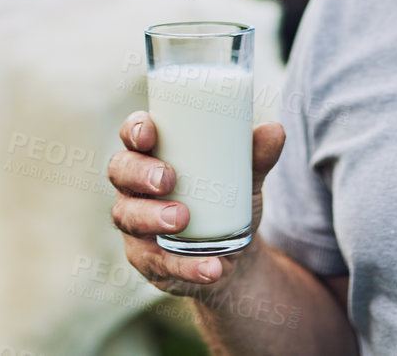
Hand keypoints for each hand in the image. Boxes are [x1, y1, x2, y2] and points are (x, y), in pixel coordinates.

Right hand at [108, 111, 284, 293]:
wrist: (234, 253)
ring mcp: (136, 224)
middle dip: (140, 173)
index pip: (132, 135)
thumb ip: (256, 156)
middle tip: (167, 180)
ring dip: (152, 217)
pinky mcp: (147, 259)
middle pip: (121, 172)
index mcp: (154, 155)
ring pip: (129, 216)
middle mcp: (136, 187)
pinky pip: (158, 262)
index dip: (134, 130)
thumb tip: (275, 130)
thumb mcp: (243, 177)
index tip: (150, 133)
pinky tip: (211, 267)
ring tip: (182, 219)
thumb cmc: (226, 198)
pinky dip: (186, 266)